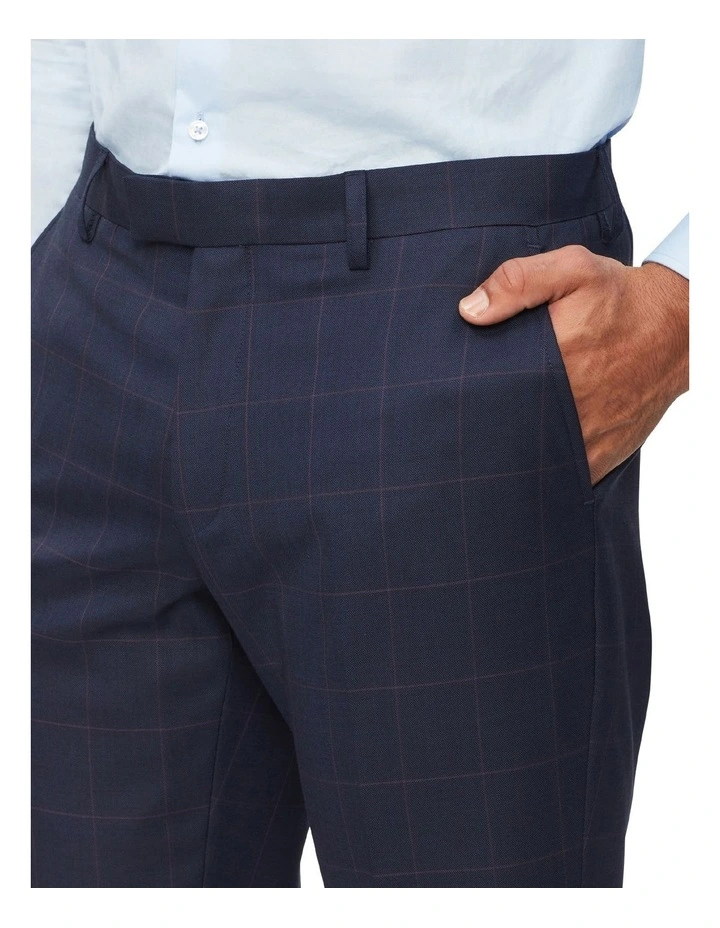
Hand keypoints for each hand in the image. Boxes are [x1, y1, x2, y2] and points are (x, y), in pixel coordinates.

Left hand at [458, 245, 688, 485]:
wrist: (679, 328)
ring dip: (511, 453)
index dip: (466, 397)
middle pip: (506, 428)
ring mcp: (585, 434)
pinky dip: (543, 471)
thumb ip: (518, 282)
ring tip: (486, 446)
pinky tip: (524, 462)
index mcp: (553, 360)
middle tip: (461, 423)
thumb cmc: (621, 298)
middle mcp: (568, 403)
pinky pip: (563, 473)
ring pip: (532, 457)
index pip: (490, 391)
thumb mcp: (572, 269)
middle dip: (483, 427)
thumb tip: (469, 311)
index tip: (448, 396)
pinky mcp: (602, 453)